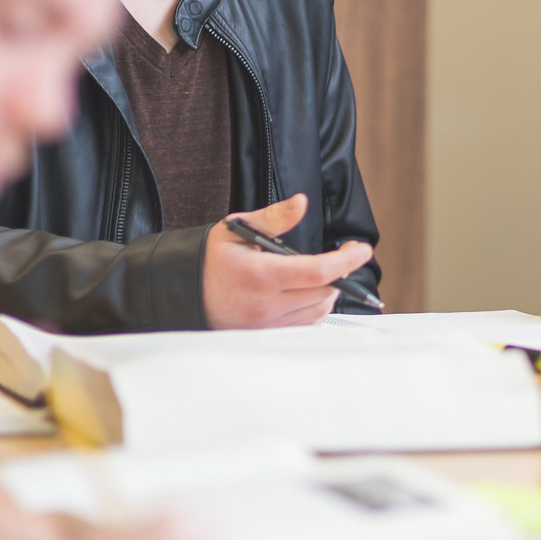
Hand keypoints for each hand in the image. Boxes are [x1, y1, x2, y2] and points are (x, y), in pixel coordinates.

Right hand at [201, 193, 372, 329]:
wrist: (179, 293)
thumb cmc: (209, 259)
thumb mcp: (237, 229)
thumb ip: (274, 218)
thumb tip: (301, 203)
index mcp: (261, 275)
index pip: (318, 272)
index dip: (347, 260)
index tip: (361, 249)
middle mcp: (266, 305)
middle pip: (325, 292)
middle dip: (340, 273)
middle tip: (341, 256)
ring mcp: (266, 324)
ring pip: (319, 311)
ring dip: (328, 291)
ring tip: (319, 274)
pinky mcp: (266, 335)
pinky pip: (305, 325)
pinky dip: (314, 308)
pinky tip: (305, 293)